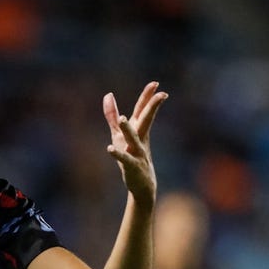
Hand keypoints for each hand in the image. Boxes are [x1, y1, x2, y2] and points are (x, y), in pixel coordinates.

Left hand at [102, 81, 165, 207]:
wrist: (142, 184)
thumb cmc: (131, 156)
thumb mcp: (119, 134)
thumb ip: (112, 116)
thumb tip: (108, 95)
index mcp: (139, 130)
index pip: (143, 111)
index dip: (148, 97)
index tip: (155, 83)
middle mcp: (140, 139)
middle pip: (146, 120)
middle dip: (151, 107)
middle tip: (160, 94)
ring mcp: (137, 152)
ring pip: (134, 139)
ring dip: (128, 130)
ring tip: (123, 119)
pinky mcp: (131, 166)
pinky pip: (125, 159)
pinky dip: (118, 154)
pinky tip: (109, 149)